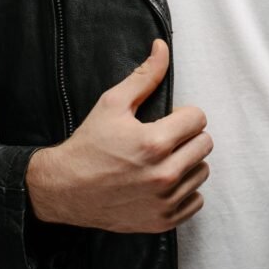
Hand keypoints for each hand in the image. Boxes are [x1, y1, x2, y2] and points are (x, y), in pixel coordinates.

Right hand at [25, 39, 212, 232]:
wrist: (64, 190)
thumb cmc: (88, 145)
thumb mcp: (113, 103)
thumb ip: (145, 76)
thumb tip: (162, 47)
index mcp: (154, 143)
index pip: (198, 119)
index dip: (183, 114)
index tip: (168, 119)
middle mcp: (164, 175)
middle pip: (205, 145)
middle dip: (187, 136)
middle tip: (164, 138)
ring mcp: (164, 202)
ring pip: (202, 172)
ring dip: (187, 162)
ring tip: (162, 159)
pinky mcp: (161, 221)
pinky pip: (195, 200)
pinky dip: (184, 190)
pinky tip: (162, 182)